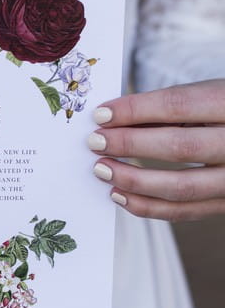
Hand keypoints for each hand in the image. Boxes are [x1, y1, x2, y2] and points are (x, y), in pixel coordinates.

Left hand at [88, 79, 224, 220]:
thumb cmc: (224, 110)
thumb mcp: (204, 96)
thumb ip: (165, 109)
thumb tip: (112, 121)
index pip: (179, 105)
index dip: (136, 110)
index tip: (101, 115)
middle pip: (180, 147)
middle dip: (130, 145)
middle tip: (95, 142)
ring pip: (181, 187)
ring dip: (134, 181)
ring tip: (102, 170)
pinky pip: (184, 211)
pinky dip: (148, 206)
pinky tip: (120, 195)